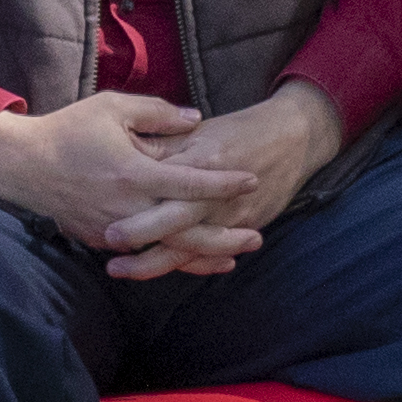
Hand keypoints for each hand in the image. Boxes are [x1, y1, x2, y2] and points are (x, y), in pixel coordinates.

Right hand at [0, 91, 234, 263]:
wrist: (22, 165)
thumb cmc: (69, 130)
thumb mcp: (113, 107)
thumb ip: (158, 113)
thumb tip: (197, 121)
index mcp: (134, 172)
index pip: (190, 182)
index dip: (224, 183)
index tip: (252, 178)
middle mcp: (127, 208)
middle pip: (186, 231)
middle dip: (224, 236)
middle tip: (257, 236)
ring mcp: (113, 229)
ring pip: (167, 252)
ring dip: (203, 256)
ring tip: (235, 256)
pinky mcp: (100, 241)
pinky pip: (145, 254)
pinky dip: (172, 258)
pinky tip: (194, 260)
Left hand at [105, 84, 343, 278]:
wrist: (295, 137)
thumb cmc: (241, 130)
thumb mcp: (200, 130)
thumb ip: (165, 145)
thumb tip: (126, 157)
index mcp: (204, 162)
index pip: (165, 191)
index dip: (137, 211)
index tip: (107, 228)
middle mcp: (218, 193)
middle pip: (176, 227)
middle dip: (143, 247)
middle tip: (110, 258)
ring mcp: (234, 214)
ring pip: (192, 248)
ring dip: (158, 264)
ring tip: (124, 271)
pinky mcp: (247, 226)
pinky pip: (213, 252)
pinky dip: (188, 265)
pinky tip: (161, 271)